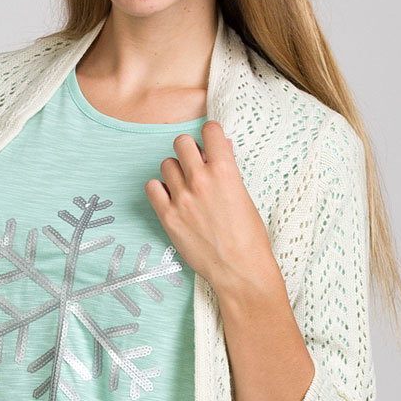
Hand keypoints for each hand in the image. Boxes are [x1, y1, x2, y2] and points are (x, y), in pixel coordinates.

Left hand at [144, 120, 275, 292]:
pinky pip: (152, 187)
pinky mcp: (168, 216)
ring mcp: (182, 198)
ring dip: (175, 170)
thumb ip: (228, 168)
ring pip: (166, 163)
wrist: (239, 269)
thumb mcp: (244, 195)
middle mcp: (200, 180)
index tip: (210, 143)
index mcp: (225, 171)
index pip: (210, 131)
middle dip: (190, 150)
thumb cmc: (248, 235)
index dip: (210, 135)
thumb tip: (221, 147)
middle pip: (181, 142)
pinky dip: (160, 189)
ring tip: (185, 186)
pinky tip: (172, 198)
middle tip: (195, 164)